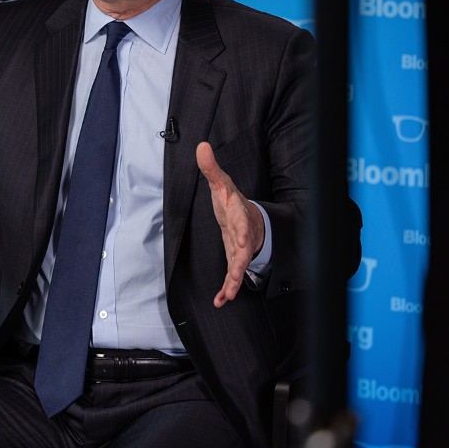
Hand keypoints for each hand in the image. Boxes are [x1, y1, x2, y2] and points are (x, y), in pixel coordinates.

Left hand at [196, 141, 264, 307]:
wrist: (247, 217)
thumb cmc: (232, 201)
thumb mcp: (221, 184)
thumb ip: (211, 168)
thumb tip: (201, 146)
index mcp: (238, 214)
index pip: (241, 221)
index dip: (242, 230)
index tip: (243, 239)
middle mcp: (242, 234)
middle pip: (244, 249)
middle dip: (241, 260)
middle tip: (237, 271)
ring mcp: (240, 249)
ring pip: (239, 266)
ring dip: (234, 281)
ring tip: (228, 294)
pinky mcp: (235, 259)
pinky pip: (232, 276)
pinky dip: (226, 289)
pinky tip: (220, 301)